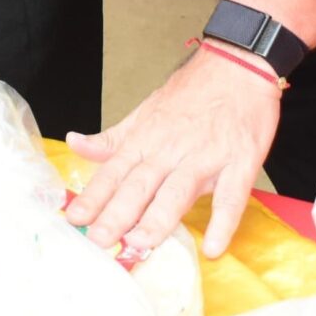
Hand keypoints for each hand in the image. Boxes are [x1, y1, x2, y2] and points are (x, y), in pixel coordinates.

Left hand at [63, 47, 280, 257]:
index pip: (114, 172)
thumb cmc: (192, 93)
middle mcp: (171, 149)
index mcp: (146, 139)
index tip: (75, 219)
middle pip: (140, 185)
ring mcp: (206, 157)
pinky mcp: (240, 163)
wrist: (238, 66)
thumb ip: (112, 138)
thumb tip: (74, 143)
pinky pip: (231, 197)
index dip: (94, 196)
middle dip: (118, 214)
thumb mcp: (145, 112)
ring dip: (159, 219)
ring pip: (178, 191)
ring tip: (141, 243)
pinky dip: (223, 223)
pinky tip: (213, 248)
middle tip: (100, 240)